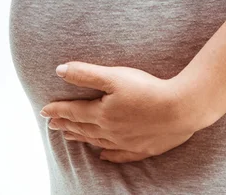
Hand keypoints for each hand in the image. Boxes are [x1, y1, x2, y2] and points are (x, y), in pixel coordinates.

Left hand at [39, 61, 208, 162]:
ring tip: (70, 136)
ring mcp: (126, 142)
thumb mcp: (113, 76)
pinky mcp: (143, 148)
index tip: (43, 111)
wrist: (181, 109)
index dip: (57, 110)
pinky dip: (109, 155)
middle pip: (83, 128)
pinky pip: (120, 155)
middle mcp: (111, 130)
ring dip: (82, 138)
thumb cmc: (147, 89)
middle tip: (52, 125)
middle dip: (66, 124)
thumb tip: (59, 69)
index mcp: (102, 113)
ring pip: (98, 141)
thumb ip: (85, 73)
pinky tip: (103, 156)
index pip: (74, 111)